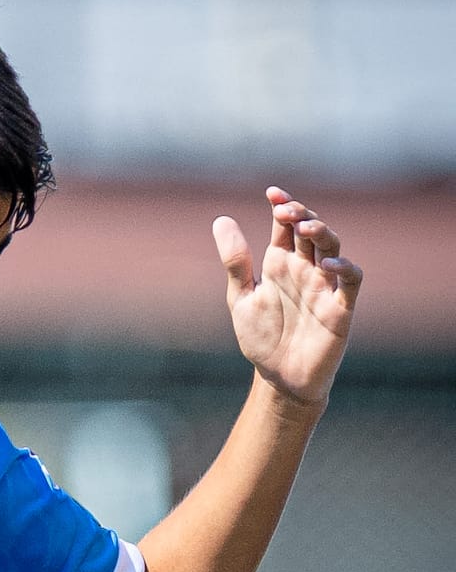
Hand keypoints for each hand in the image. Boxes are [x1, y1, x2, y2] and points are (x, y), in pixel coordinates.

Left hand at [212, 186, 362, 407]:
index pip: (285, 224)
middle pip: (310, 229)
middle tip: (285, 209)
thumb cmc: (261, 337)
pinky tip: (327, 263)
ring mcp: (324, 286)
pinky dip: (344, 267)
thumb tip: (221, 219)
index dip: (283, 205)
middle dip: (301, 214)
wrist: (279, 378)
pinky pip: (351, 280)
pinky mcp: (340, 307)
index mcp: (280, 263)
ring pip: (332, 246)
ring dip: (322, 233)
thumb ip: (235, 262)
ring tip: (304, 227)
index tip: (272, 193)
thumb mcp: (240, 298)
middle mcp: (304, 269)